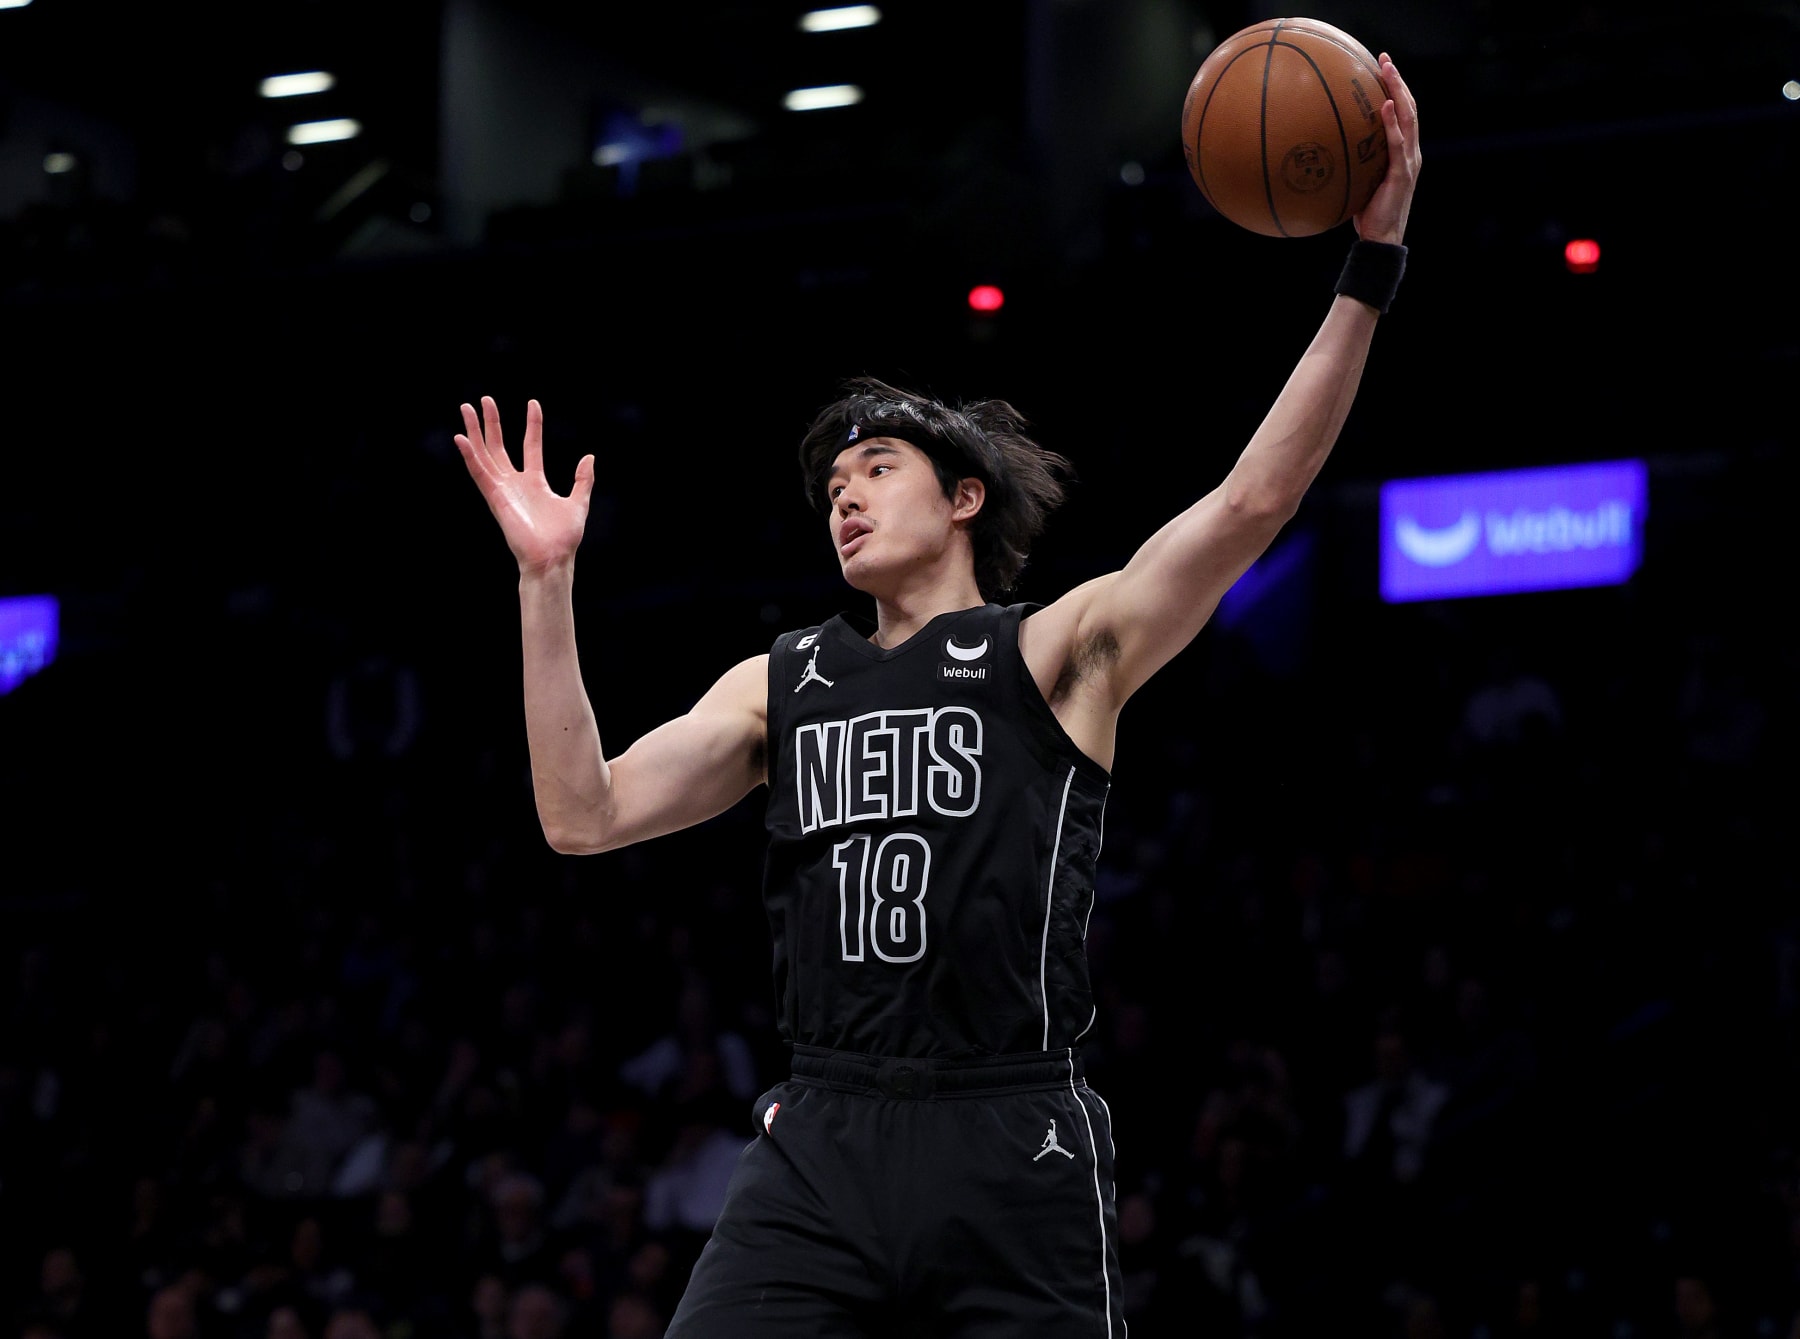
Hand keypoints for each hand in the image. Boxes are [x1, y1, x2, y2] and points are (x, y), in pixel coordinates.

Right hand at [454, 396, 595, 575]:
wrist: (552, 558)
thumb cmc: (563, 538)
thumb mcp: (578, 503)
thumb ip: (583, 480)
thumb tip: (589, 457)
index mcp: (534, 481)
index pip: (530, 445)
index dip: (532, 424)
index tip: (533, 403)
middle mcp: (515, 483)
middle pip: (499, 446)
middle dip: (491, 423)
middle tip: (484, 400)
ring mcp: (503, 489)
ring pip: (484, 454)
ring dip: (475, 432)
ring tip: (466, 407)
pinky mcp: (495, 498)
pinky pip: (479, 474)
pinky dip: (470, 456)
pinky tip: (461, 438)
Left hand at [1354, 53, 1419, 245]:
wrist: (1380, 239)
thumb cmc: (1366, 212)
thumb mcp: (1358, 180)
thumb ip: (1350, 162)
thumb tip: (1321, 149)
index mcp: (1402, 152)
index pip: (1403, 113)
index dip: (1395, 89)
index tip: (1382, 68)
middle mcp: (1410, 151)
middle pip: (1409, 107)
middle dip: (1398, 81)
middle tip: (1385, 58)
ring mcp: (1409, 160)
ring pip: (1409, 117)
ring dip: (1399, 91)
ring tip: (1388, 70)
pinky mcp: (1402, 172)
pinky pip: (1397, 142)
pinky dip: (1393, 122)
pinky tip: (1386, 106)